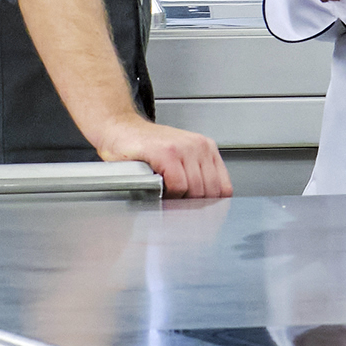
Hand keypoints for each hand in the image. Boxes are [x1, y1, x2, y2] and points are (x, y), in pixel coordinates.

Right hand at [94, 114, 233, 198]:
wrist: (120, 129)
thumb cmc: (146, 147)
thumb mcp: (180, 158)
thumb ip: (196, 177)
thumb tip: (207, 208)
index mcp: (206, 148)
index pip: (224, 188)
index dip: (212, 207)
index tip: (201, 215)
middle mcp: (199, 146)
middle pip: (211, 192)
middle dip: (194, 207)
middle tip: (179, 208)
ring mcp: (184, 148)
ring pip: (196, 191)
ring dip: (180, 201)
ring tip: (167, 196)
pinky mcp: (166, 153)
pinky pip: (179, 186)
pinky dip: (169, 194)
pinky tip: (160, 189)